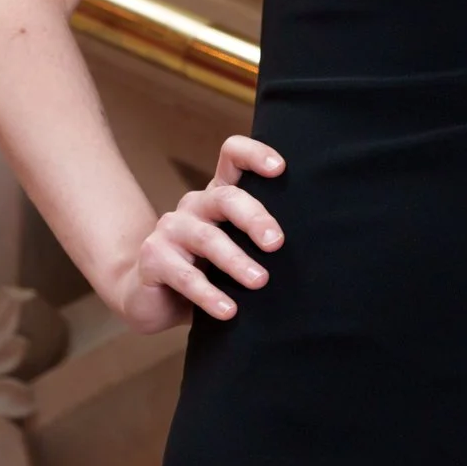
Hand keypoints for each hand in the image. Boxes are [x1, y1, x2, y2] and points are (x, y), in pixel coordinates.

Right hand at [109, 135, 285, 333]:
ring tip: (260, 282)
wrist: (151, 298)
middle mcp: (194, 206)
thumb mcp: (235, 249)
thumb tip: (315, 250)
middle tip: (277, 244)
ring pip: (208, 239)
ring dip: (236, 261)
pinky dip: (209, 295)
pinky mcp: (153, 258)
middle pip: (225, 198)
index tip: (280, 168)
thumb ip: (260, 241)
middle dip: (255, 218)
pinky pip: (185, 276)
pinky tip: (228, 310)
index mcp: (218, 197)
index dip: (254, 154)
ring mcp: (170, 229)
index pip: (231, 157)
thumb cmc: (207, 270)